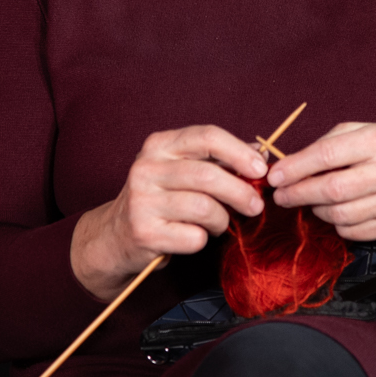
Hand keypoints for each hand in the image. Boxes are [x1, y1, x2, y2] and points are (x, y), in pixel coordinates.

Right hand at [71, 126, 267, 298]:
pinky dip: (203, 240)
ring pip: (205, 208)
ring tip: (219, 223)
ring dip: (222, 220)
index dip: (239, 152)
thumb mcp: (182, 170)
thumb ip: (218, 159)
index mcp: (159, 145)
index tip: (260, 169)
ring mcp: (142, 201)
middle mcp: (146, 168)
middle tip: (256, 206)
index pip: (207, 136)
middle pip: (208, 176)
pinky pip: (194, 237)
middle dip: (241, 192)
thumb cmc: (159, 200)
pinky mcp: (144, 232)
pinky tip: (194, 236)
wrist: (115, 236)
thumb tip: (260, 152)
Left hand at [267, 122, 375, 240]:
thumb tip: (288, 164)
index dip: (295, 168)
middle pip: (331, 189)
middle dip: (297, 194)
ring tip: (309, 201)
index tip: (274, 177)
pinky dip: (335, 224)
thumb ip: (328, 143)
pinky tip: (334, 212)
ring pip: (339, 215)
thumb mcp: (363, 131)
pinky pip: (351, 232)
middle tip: (280, 196)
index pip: (327, 155)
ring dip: (315, 210)